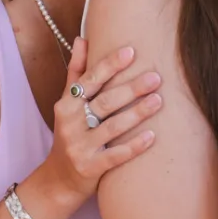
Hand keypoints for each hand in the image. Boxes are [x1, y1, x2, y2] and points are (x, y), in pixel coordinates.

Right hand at [43, 38, 160, 201]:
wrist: (58, 179)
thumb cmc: (69, 134)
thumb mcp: (67, 104)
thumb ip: (76, 72)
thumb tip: (82, 39)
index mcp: (66, 105)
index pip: (89, 80)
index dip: (109, 65)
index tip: (131, 51)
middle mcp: (70, 124)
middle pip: (104, 102)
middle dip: (131, 88)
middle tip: (155, 76)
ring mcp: (80, 147)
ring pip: (113, 127)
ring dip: (137, 113)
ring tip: (159, 100)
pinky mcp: (90, 168)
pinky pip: (116, 156)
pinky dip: (135, 146)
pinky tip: (153, 136)